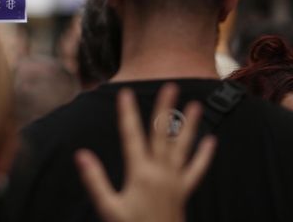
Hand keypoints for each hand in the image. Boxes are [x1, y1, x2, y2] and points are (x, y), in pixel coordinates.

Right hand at [75, 84, 216, 221]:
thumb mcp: (108, 207)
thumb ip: (95, 180)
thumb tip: (81, 155)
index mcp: (140, 173)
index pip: (132, 136)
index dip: (127, 113)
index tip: (125, 92)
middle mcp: (160, 172)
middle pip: (162, 134)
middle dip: (165, 108)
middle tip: (170, 85)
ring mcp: (175, 181)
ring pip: (183, 147)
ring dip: (189, 125)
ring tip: (195, 105)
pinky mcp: (183, 190)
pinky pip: (196, 170)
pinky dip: (204, 155)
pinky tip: (210, 141)